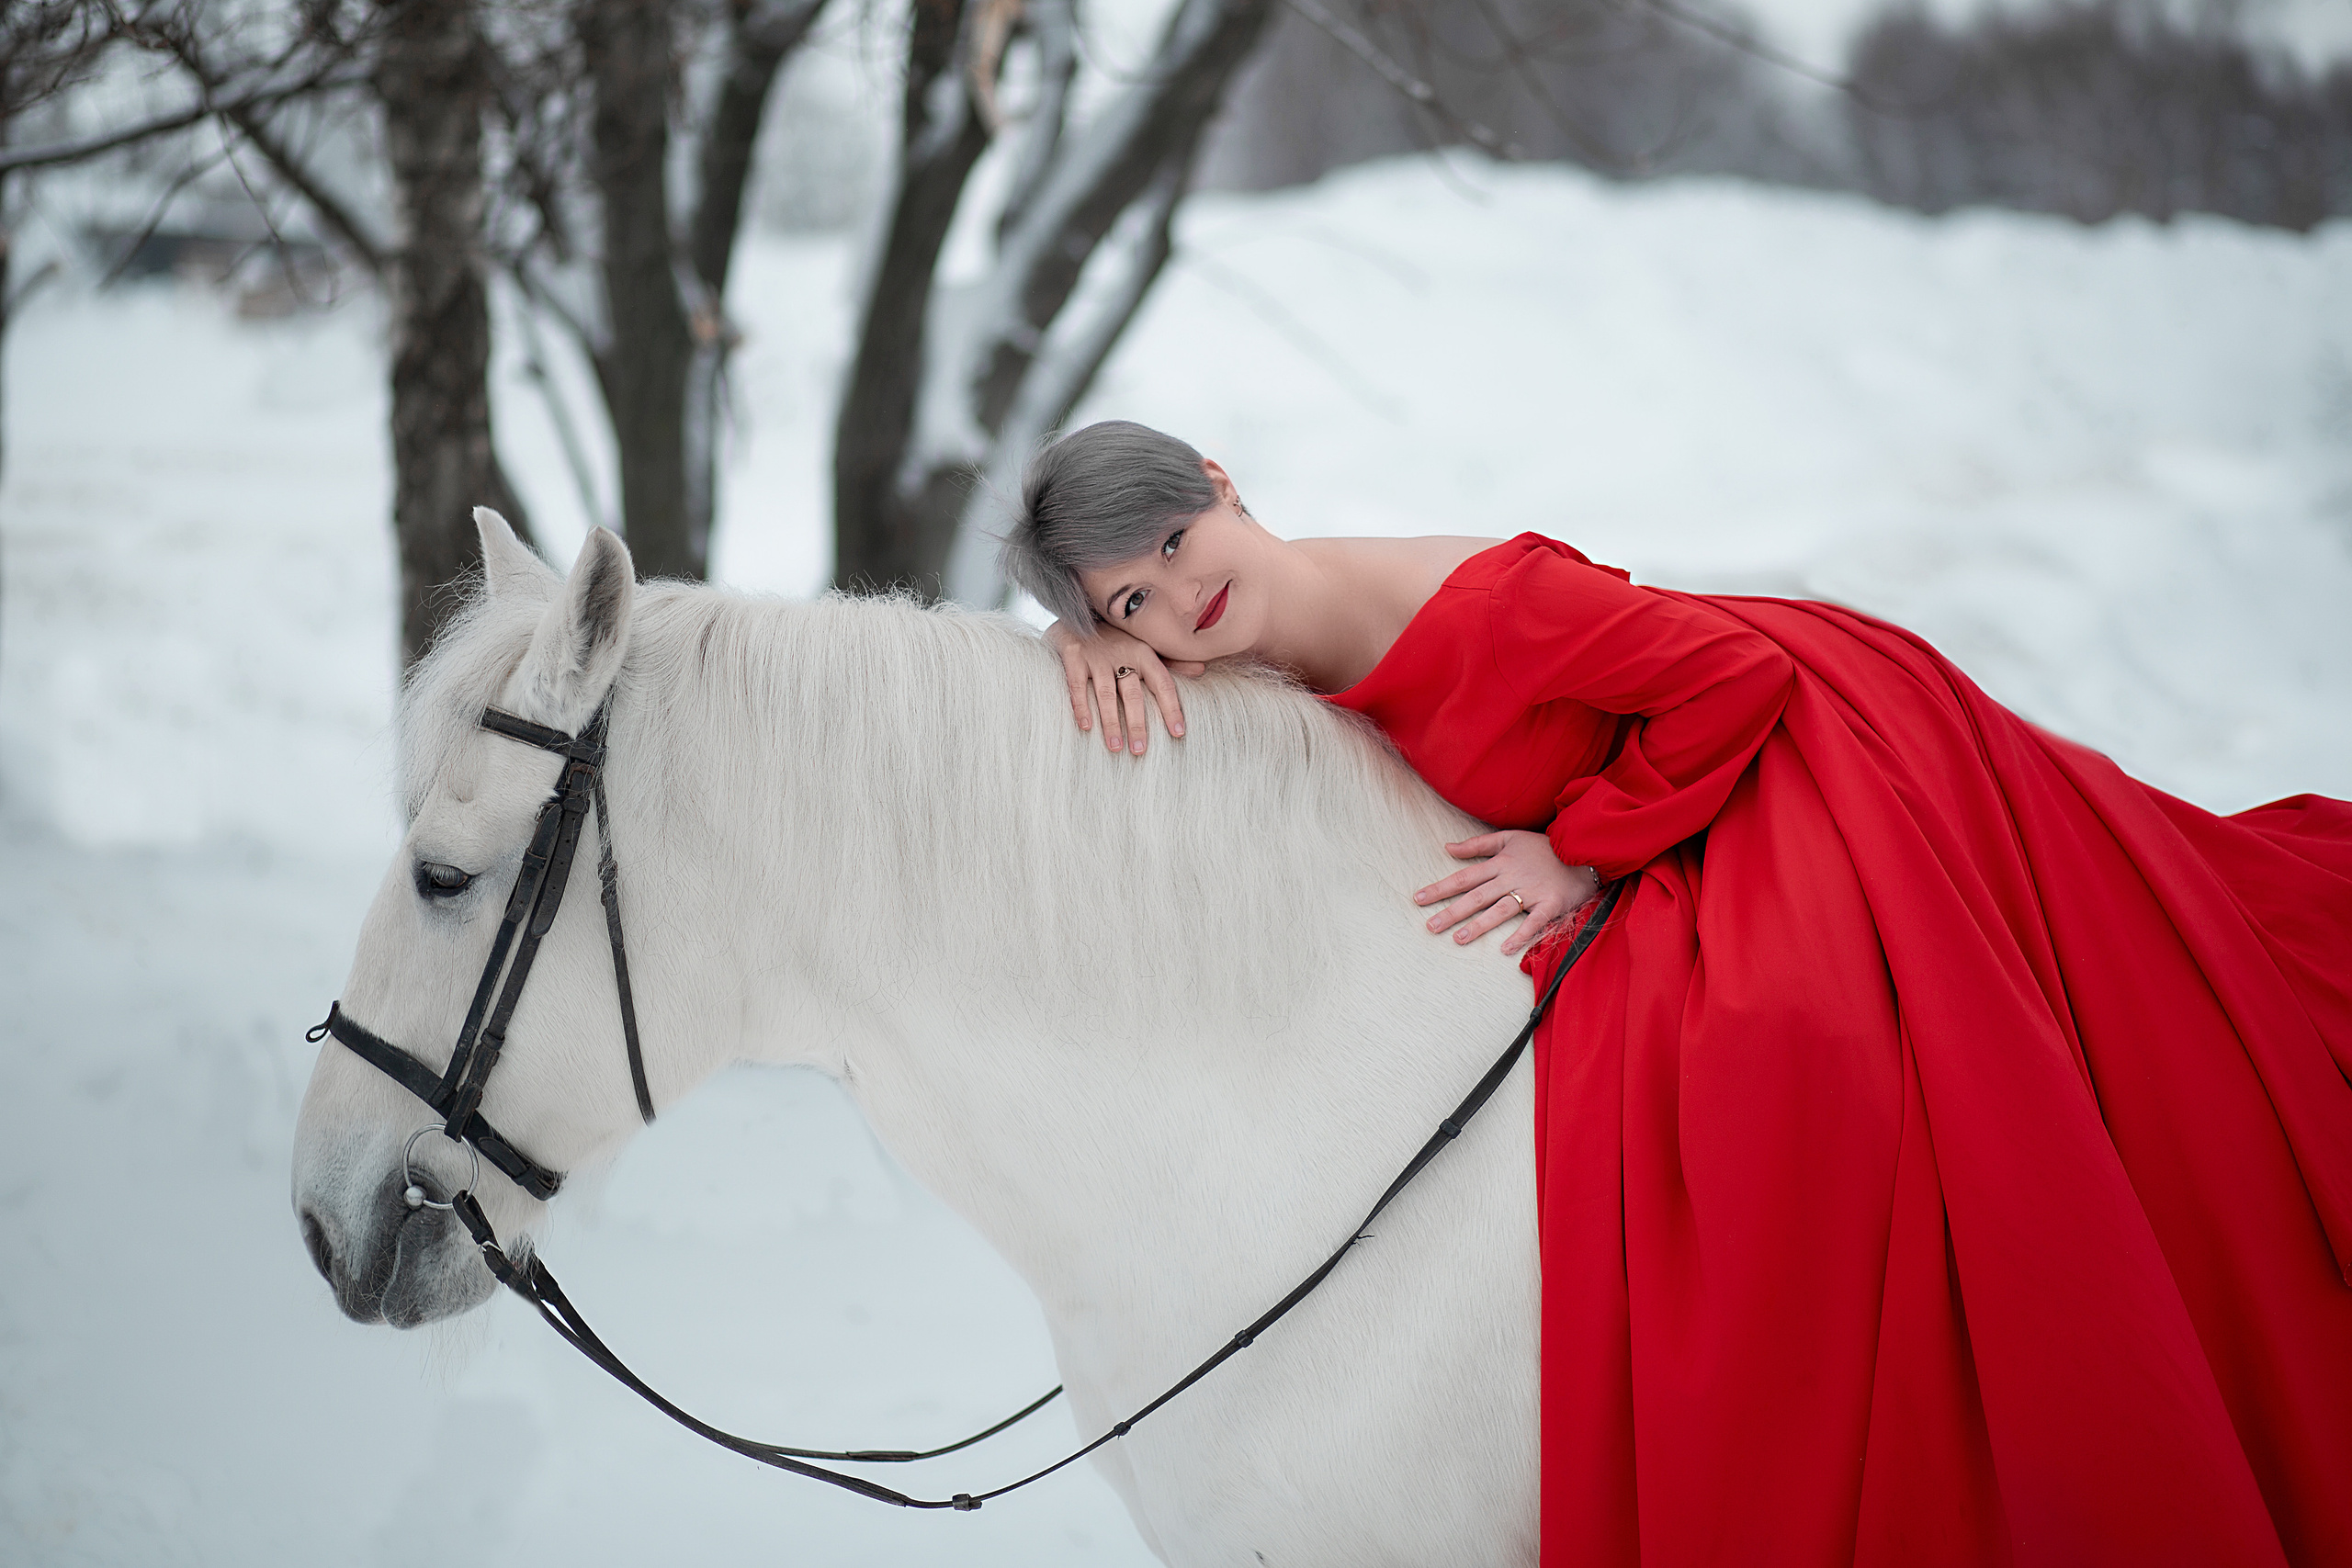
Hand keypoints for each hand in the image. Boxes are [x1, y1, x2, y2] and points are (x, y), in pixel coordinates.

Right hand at [1046, 620, 1204, 756]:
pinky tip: (1086, 726)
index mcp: (1144, 652)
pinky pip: (1077, 684)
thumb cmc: (1117, 636)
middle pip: (1133, 693)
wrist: (1077, 610)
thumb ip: (1170, 661)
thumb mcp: (1145, 644)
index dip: (1171, 708)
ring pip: (1106, 693)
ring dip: (1111, 722)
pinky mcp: (1073, 654)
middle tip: (1140, 750)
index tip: (1178, 732)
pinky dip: (1081, 705)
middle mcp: (1123, 652)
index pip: (1162, 683)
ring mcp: (1097, 654)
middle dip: (1137, 723)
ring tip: (1115, 747)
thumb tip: (1201, 670)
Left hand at [1414, 830, 1600, 957]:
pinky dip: (1521, 935)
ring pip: (1500, 909)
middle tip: (1430, 926)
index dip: (1441, 888)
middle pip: (1476, 896)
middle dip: (1451, 911)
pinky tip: (1505, 949)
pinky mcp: (1551, 904)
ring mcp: (1531, 892)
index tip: (1418, 899)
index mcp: (1500, 863)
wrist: (1582, 850)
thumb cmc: (1543, 847)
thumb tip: (1448, 847)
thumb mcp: (1510, 838)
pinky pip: (1534, 922)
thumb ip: (1478, 844)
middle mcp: (1511, 877)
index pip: (1464, 877)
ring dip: (1479, 925)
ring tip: (1458, 939)